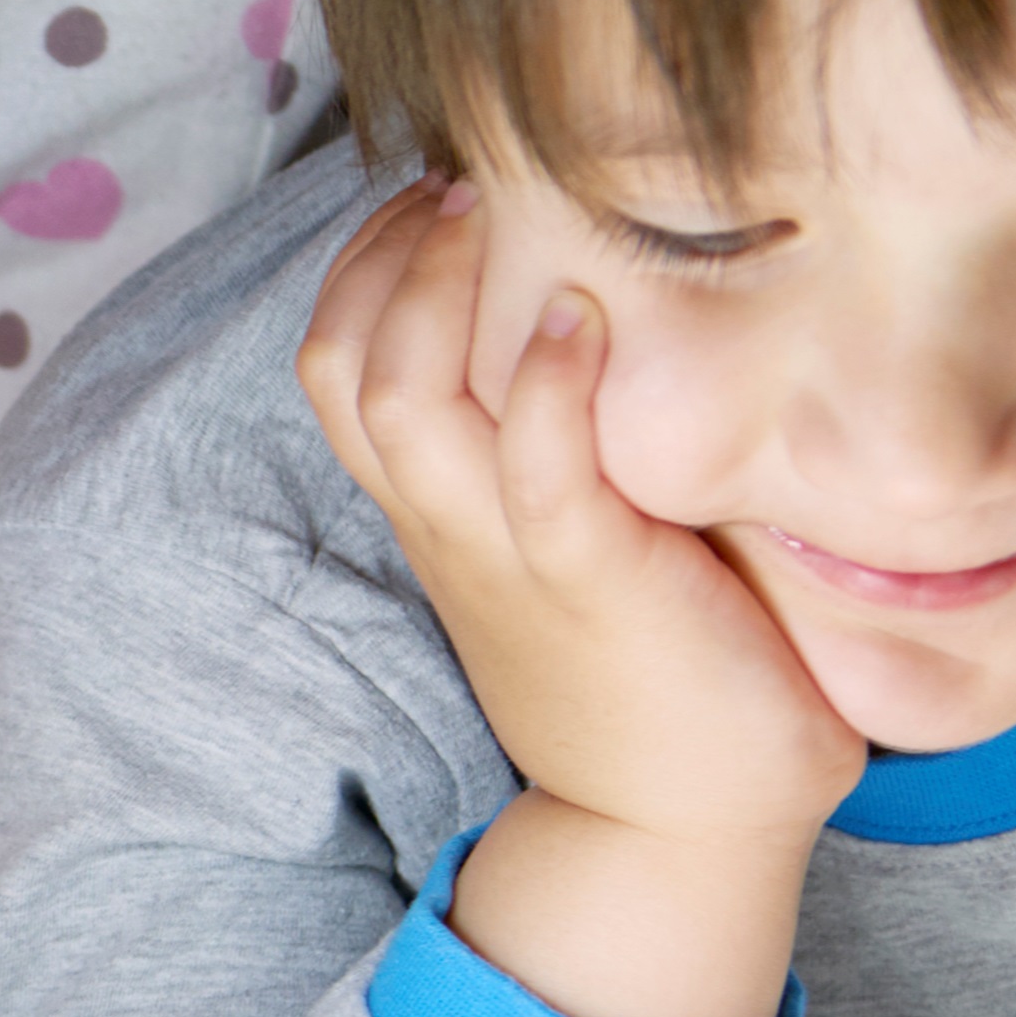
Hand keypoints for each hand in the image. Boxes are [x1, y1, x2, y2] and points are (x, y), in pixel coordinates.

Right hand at [299, 178, 860, 1016]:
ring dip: (439, 293)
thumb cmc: (650, 673)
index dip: (362, 265)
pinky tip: (582, 315)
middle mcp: (451, 526)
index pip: (336, 365)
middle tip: (463, 184)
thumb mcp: (569, 545)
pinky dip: (546, 381)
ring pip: (404, 403)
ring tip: (499, 218)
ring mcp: (511, 554)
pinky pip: (536, 468)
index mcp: (439, 514)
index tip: (431, 198)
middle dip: (387, 252)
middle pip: (343, 365)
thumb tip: (608, 320)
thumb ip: (557, 453)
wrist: (679, 832)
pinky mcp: (593, 580)